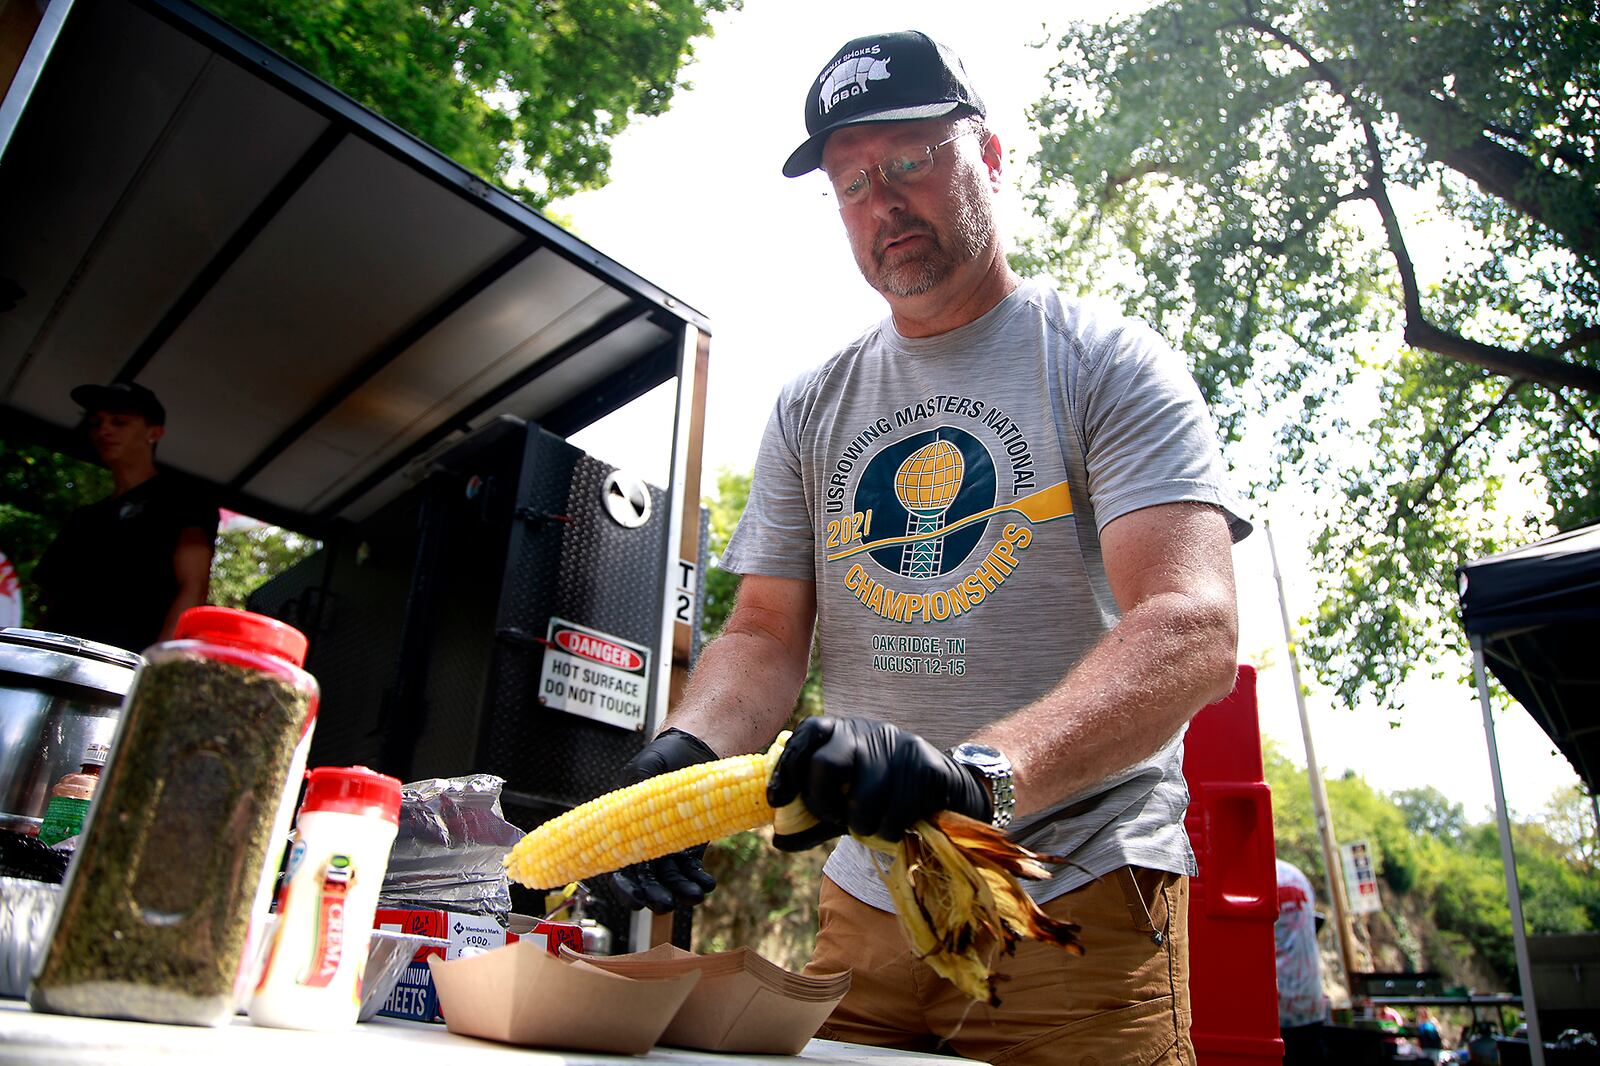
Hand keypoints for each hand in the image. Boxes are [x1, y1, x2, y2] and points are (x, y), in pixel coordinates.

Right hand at [606, 728, 719, 912]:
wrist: (694, 753)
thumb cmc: (663, 758)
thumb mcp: (645, 766)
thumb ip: (638, 782)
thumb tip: (635, 796)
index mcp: (623, 831)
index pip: (618, 868)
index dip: (625, 888)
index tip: (635, 900)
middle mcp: (643, 846)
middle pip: (645, 880)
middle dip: (654, 895)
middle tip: (665, 903)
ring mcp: (668, 849)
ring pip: (671, 879)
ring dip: (681, 891)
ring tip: (695, 895)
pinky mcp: (690, 847)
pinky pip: (692, 870)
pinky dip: (699, 880)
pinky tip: (708, 884)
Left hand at [765, 716, 990, 850]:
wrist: (940, 789)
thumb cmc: (879, 795)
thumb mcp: (842, 802)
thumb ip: (811, 820)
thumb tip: (778, 841)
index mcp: (840, 732)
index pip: (806, 735)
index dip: (786, 768)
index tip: (776, 800)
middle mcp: (867, 732)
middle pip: (827, 765)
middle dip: (824, 804)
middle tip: (836, 819)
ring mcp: (899, 746)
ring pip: (862, 802)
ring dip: (861, 827)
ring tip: (871, 825)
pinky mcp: (926, 768)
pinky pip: (894, 816)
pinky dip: (889, 833)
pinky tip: (896, 825)